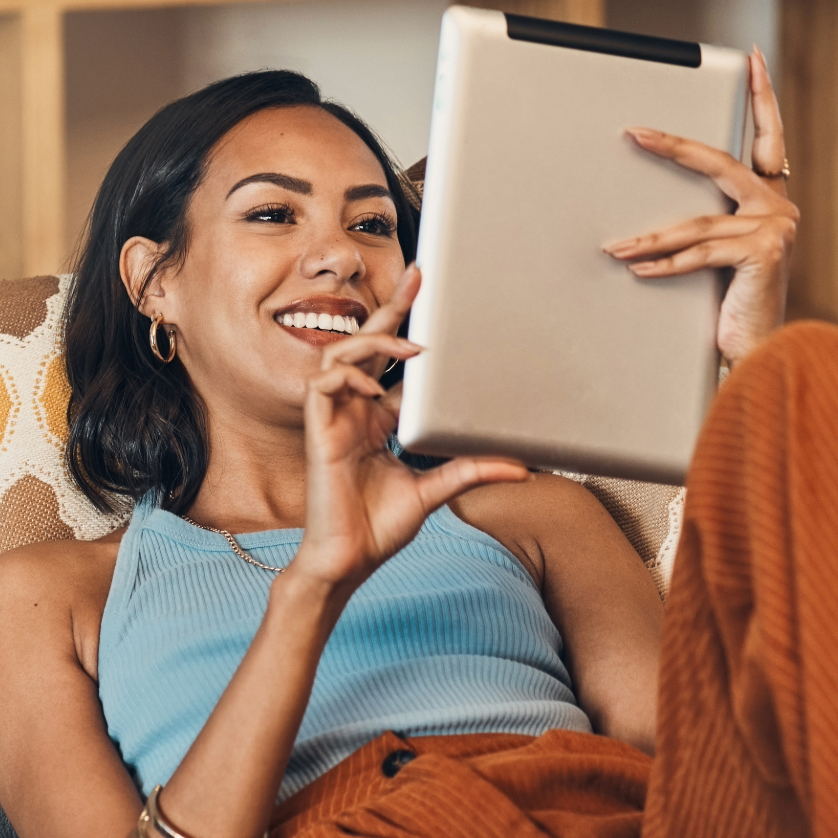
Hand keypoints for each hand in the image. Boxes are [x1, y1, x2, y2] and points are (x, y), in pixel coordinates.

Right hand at [293, 265, 527, 591]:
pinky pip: (323, 383)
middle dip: (390, 309)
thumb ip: (470, 470)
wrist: (350, 559)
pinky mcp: (317, 431)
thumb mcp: (434, 490)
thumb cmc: (379, 527)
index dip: (406, 329)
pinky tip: (372, 387)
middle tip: (418, 277)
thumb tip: (521, 467)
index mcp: (376, 420)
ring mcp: (333, 418)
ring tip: (408, 349)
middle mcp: (354, 411)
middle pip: (366, 344)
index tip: (430, 298)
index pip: (390, 363)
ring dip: (373, 344)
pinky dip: (348, 376)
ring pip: (340, 354)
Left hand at [604, 47, 798, 364]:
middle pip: (719, 164)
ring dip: (649, 237)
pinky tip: (636, 268)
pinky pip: (700, 254)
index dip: (763, 97)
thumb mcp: (720, 253)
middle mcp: (779, 207)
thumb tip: (649, 207)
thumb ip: (705, 222)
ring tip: (614, 246)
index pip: (768, 136)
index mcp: (770, 197)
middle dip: (673, 147)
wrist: (759, 349)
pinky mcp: (764, 254)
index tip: (755, 59)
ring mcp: (776, 229)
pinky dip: (664, 263)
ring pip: (698, 222)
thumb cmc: (733, 301)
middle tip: (635, 133)